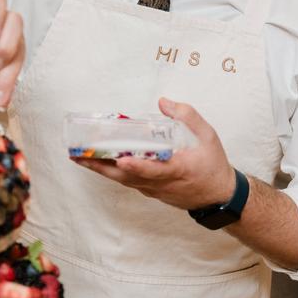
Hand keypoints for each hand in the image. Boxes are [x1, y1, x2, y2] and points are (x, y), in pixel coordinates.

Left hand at [71, 97, 235, 210]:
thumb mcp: (208, 136)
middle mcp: (162, 182)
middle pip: (127, 177)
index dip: (138, 166)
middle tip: (78, 155)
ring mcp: (154, 189)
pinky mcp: (150, 191)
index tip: (122, 160)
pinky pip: (127, 182)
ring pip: (123, 180)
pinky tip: (98, 162)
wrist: (218, 196)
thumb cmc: (213, 164)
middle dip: (101, 166)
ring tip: (79, 157)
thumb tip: (163, 101)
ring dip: (101, 169)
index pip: (155, 169)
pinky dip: (111, 172)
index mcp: (178, 169)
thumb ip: (188, 116)